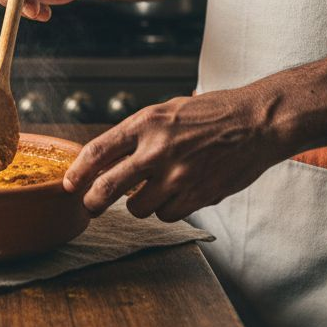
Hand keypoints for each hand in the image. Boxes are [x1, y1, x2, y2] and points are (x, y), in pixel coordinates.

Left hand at [62, 89, 287, 221]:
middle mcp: (158, 150)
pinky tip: (176, 195)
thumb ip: (137, 133)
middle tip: (91, 206)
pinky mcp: (198, 196)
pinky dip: (166, 210)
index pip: (98, 151)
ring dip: (138, 204)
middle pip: (107, 189)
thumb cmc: (211, 114)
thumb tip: (106, 158)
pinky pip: (167, 216)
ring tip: (151, 191)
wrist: (256, 123)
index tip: (70, 184)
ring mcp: (178, 176)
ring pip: (137, 208)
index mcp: (146, 123)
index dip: (78, 172)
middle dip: (92, 203)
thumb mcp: (167, 111)